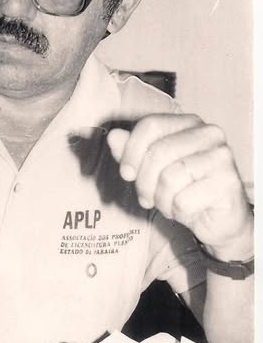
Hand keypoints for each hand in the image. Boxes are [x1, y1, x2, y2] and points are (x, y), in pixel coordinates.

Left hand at [107, 114, 252, 259]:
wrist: (217, 219)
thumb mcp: (151, 169)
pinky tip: (185, 210)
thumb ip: (132, 151)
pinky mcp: (228, 183)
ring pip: (170, 177)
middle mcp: (209, 134)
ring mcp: (221, 157)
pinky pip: (184, 199)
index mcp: (189, 123)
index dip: (131, 151)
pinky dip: (177, 210)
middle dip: (144, 181)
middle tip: (146, 197)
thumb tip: (114, 136)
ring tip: (168, 203)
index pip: (150, 125)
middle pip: (158, 152)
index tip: (126, 173)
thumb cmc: (183, 188)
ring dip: (161, 199)